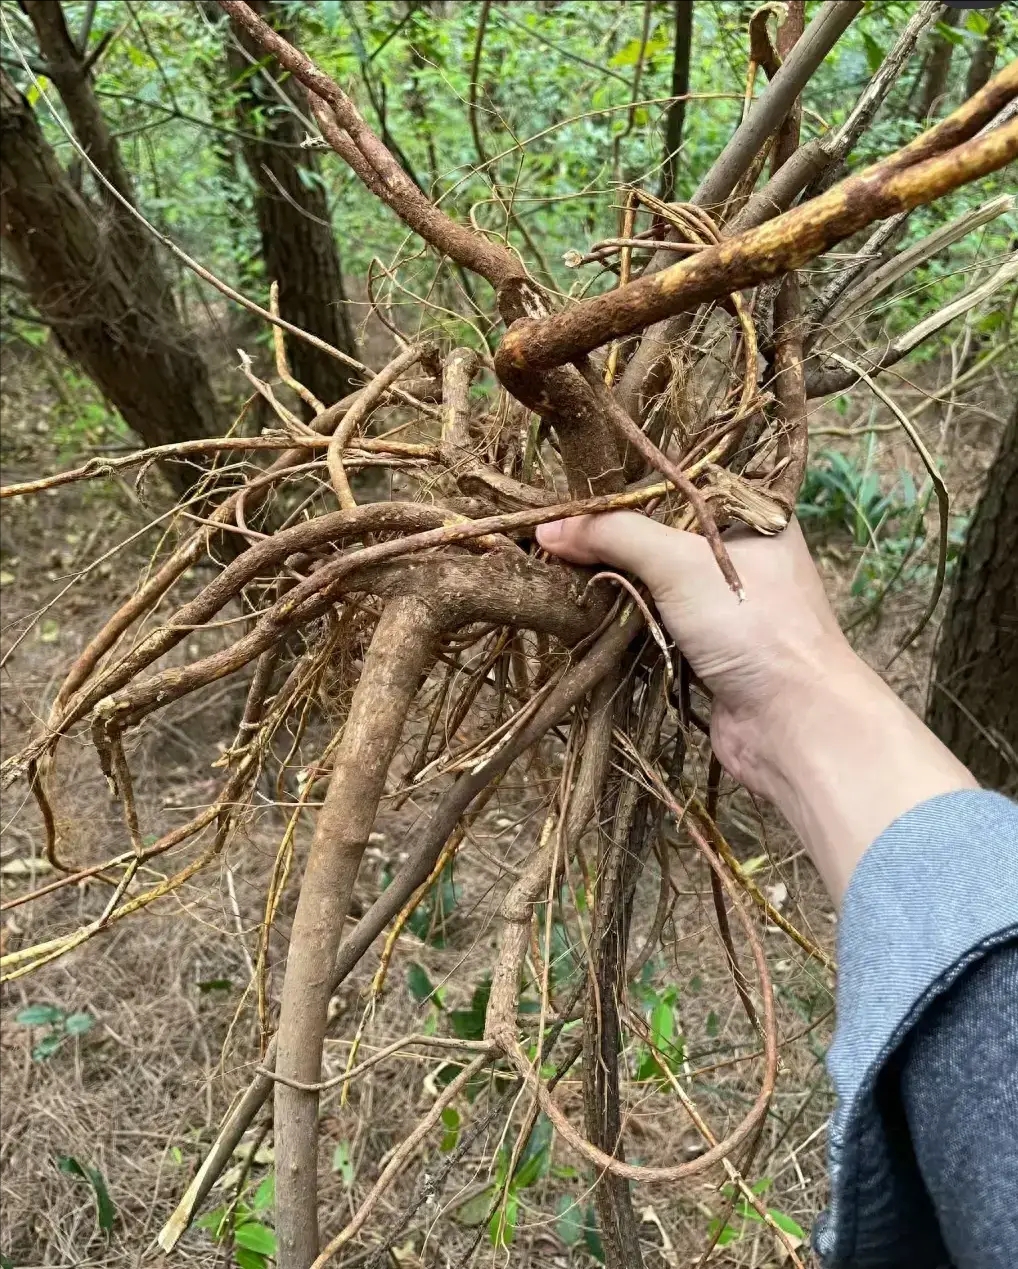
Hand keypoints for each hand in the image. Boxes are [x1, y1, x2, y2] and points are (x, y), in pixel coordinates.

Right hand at [538, 512, 975, 902]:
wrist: (794, 724)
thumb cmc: (753, 626)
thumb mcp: (679, 563)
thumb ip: (615, 536)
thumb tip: (547, 527)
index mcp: (754, 513)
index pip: (680, 480)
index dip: (628, 482)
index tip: (572, 485)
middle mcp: (741, 553)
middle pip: (661, 531)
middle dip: (611, 534)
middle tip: (553, 528)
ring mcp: (724, 604)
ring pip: (654, 579)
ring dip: (613, 579)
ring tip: (556, 564)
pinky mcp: (707, 648)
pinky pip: (654, 620)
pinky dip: (623, 618)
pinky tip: (584, 609)